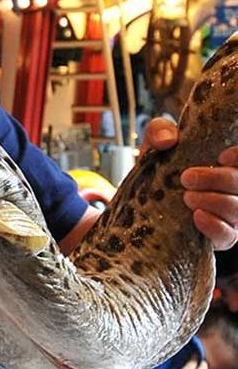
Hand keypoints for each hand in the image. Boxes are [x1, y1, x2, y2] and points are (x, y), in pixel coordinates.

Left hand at [143, 118, 237, 249]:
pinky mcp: (218, 237)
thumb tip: (167, 140)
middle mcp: (232, 189)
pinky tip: (197, 217)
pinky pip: (228, 235)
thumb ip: (159, 131)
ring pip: (237, 209)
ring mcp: (229, 215)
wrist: (140, 201)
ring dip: (213, 201)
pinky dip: (215, 226)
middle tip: (186, 178)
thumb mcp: (155, 144)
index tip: (220, 157)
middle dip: (216, 179)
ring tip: (186, 197)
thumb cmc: (158, 168)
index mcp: (224, 165)